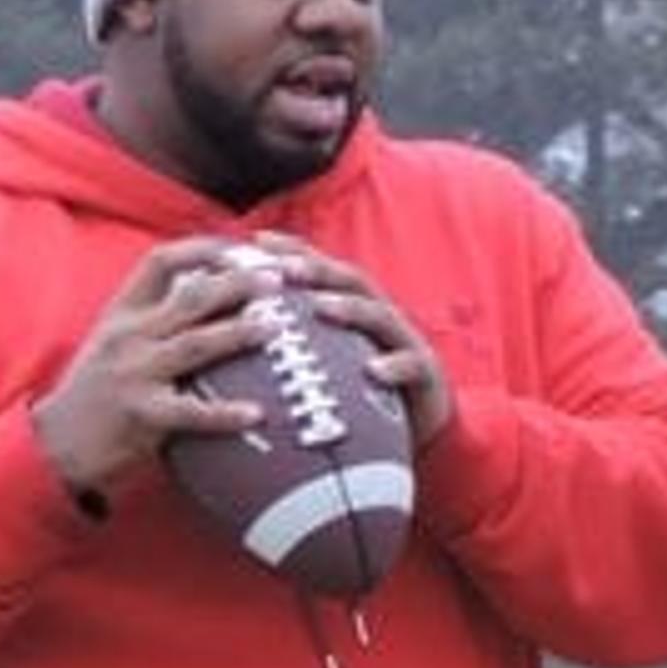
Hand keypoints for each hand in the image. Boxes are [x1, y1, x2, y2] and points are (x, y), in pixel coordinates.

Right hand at [29, 236, 291, 502]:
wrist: (57, 443)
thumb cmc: (98, 390)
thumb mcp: (116, 340)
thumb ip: (155, 315)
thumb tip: (212, 288)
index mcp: (123, 312)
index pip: (161, 261)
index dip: (204, 249)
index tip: (242, 248)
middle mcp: (128, 335)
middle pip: (189, 297)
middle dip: (236, 283)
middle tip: (277, 278)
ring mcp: (134, 374)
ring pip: (194, 345)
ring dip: (238, 333)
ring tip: (276, 326)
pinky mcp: (142, 415)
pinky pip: (191, 412)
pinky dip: (225, 413)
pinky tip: (257, 412)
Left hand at [251, 237, 452, 447]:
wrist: (422, 426)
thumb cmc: (363, 393)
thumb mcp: (329, 363)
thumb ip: (296, 345)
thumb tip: (240, 335)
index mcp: (355, 307)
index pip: (324, 269)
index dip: (293, 250)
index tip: (257, 241)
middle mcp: (380, 315)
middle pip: (349, 281)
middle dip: (317, 270)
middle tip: (283, 269)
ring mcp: (404, 341)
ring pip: (379, 315)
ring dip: (349, 308)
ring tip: (320, 309)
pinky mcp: (426, 372)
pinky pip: (412, 365)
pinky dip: (393, 366)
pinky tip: (372, 372)